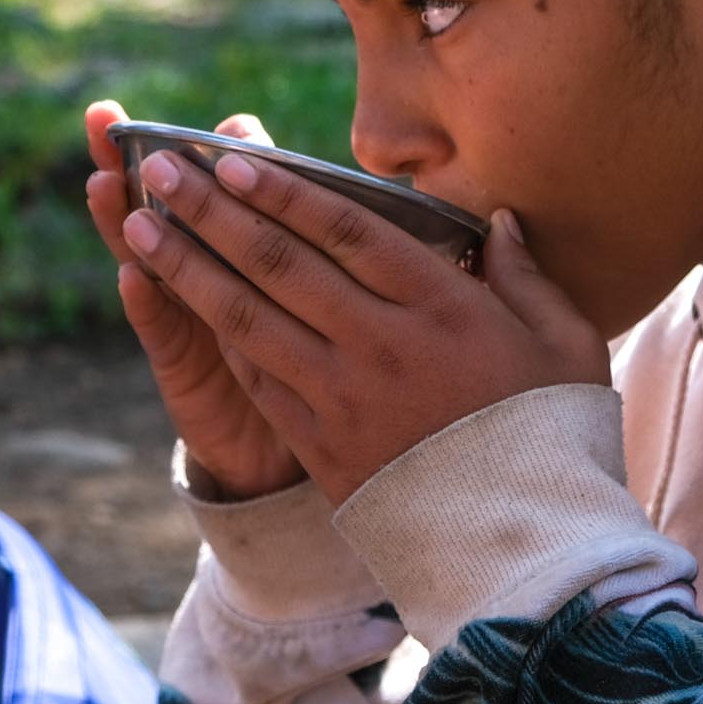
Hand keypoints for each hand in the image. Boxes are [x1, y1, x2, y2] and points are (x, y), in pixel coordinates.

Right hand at [83, 99, 306, 500]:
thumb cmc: (317, 354)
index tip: (202, 114)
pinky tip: (132, 276)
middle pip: (163, 204)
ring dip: (121, 219)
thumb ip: (329, 233)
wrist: (287, 444)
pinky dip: (146, 305)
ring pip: (148, 256)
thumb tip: (373, 176)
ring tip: (101, 181)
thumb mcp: (328, 290)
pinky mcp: (181, 366)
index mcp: (243, 242)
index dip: (199, 146)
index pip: (215, 180)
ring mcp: (186, 315)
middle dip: (130, 159)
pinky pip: (162, 332)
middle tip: (102, 117)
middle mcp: (206, 269)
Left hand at [116, 144, 608, 506]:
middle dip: (212, 210)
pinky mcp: (322, 446)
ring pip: (248, 319)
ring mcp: (344, 397)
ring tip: (139, 226)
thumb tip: (498, 221)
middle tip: (161, 168)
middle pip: (279, 264)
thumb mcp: (563, 343)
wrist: (524, 547)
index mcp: (442, 307)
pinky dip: (219, 337)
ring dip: (187, 267)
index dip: (283, 189)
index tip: (233, 156)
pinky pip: (258, 379)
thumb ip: (526, 275)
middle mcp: (382, 344)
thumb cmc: (551, 435)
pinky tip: (185, 304)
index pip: (345, 230)